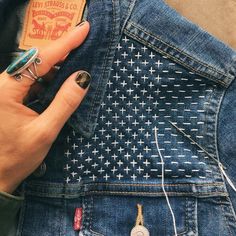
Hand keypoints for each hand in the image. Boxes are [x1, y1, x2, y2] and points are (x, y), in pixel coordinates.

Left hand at [0, 21, 89, 193]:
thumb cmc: (16, 156)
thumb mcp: (45, 131)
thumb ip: (64, 103)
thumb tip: (83, 78)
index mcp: (8, 88)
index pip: (41, 58)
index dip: (65, 42)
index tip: (84, 29)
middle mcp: (5, 83)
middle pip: (38, 60)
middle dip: (63, 51)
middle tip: (85, 43)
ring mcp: (8, 90)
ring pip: (37, 70)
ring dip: (58, 66)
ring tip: (79, 61)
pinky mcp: (13, 97)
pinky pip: (35, 82)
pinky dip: (51, 79)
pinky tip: (64, 80)